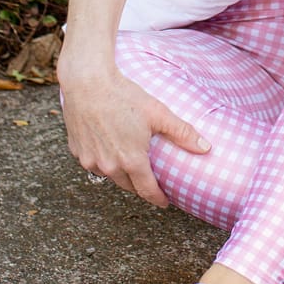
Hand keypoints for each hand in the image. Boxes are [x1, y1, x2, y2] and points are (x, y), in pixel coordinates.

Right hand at [59, 63, 209, 207]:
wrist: (87, 82)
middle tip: (150, 180)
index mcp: (131, 161)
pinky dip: (103, 160)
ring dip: (121, 173)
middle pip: (129, 186)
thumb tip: (207, 148)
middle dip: (141, 186)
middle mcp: (109, 166)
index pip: (147, 191)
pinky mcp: (77, 152)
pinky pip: (93, 163)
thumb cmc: (123, 95)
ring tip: (131, 164)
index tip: (165, 202)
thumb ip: (182, 133)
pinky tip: (108, 147)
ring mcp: (90, 160)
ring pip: (110, 175)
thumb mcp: (158, 113)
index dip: (158, 198)